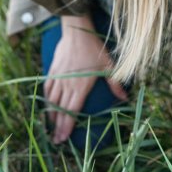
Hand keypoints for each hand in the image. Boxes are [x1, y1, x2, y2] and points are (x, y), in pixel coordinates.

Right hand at [44, 14, 127, 143]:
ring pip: (51, 100)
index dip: (66, 126)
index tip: (62, 138)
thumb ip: (115, 83)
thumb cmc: (94, 48)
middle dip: (57, 127)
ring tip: (51, 126)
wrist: (76, 31)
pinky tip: (47, 104)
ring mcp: (58, 77)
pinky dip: (46, 98)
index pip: (71, 111)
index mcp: (80, 86)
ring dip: (51, 115)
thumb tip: (125, 98)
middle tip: (55, 140)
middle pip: (60, 110)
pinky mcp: (52, 70)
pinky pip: (47, 88)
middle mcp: (67, 85)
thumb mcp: (108, 65)